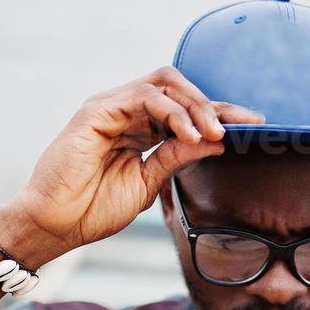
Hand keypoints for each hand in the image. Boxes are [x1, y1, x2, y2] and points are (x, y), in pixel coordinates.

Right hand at [0, 66, 263, 266]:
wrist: (54, 225)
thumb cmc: (92, 208)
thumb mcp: (147, 182)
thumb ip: (176, 157)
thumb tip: (217, 142)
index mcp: (138, 129)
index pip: (184, 110)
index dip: (219, 113)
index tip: (254, 125)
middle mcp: (125, 112)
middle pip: (177, 87)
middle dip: (212, 103)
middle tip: (240, 125)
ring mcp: (110, 108)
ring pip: (164, 84)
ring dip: (195, 106)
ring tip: (214, 133)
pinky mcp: (96, 111)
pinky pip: (143, 98)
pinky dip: (172, 113)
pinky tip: (189, 133)